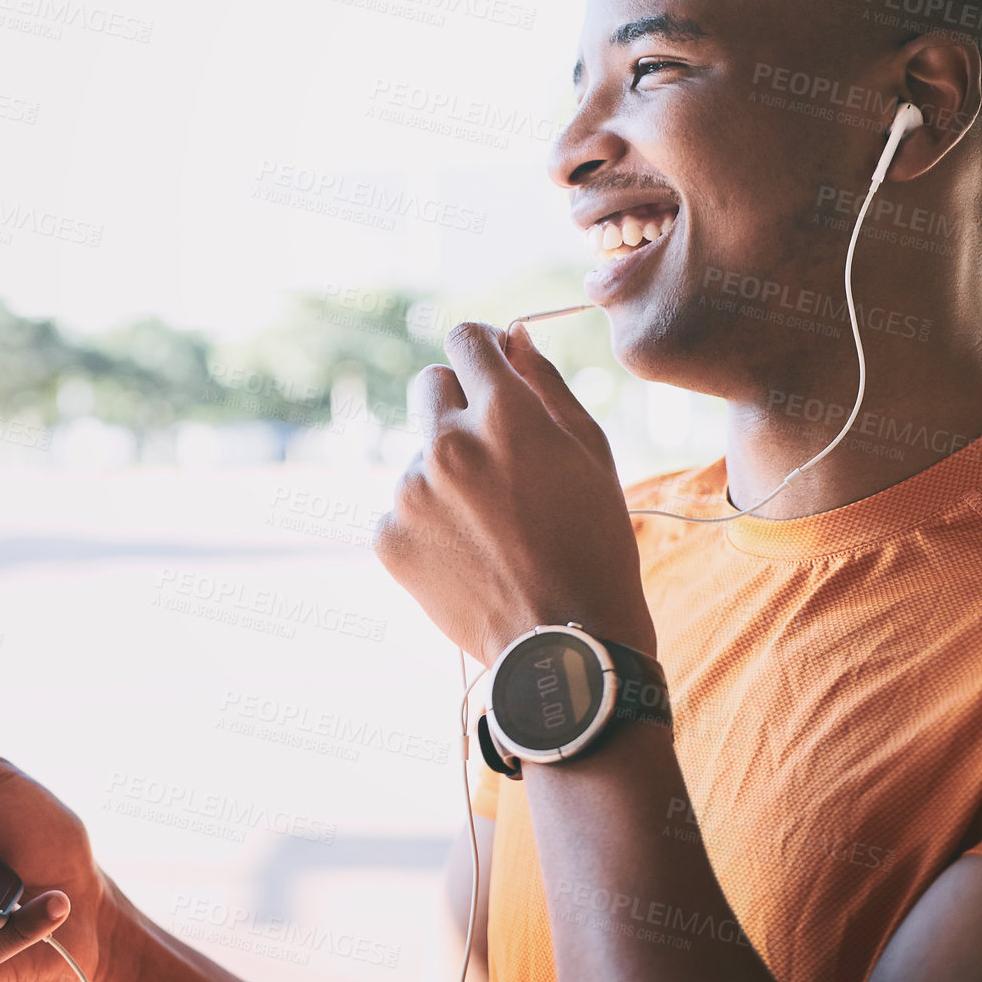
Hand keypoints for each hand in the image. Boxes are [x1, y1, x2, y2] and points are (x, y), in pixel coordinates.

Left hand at [373, 321, 653, 665]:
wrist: (565, 645)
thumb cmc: (593, 544)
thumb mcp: (591, 452)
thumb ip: (546, 382)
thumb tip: (513, 336)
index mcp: (504, 414)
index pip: (466, 339)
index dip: (483, 350)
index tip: (492, 368)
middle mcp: (447, 444)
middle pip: (431, 385)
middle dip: (460, 402)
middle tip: (496, 449)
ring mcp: (411, 492)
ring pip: (420, 452)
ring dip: (448, 470)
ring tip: (493, 522)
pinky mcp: (388, 536)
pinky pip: (404, 503)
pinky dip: (429, 518)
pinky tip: (470, 551)